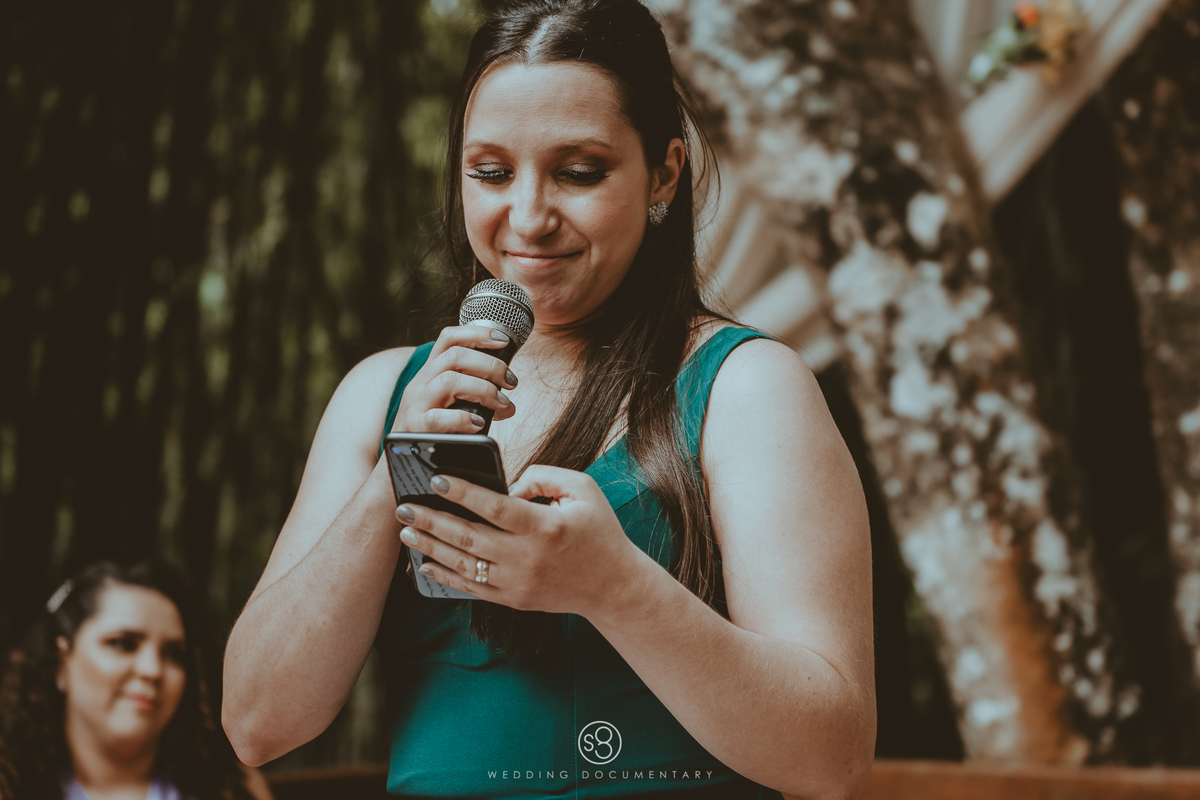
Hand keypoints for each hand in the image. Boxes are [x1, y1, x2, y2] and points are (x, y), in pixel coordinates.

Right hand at [391, 326, 518, 433]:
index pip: (449, 339)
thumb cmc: (433, 430)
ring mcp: (415, 403)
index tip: (503, 340)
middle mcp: (421, 382)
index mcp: (431, 372)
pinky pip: (438, 417)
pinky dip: (463, 419)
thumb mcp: (452, 406)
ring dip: (483, 389)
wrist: (399, 459)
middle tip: (511, 382)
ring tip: (501, 403)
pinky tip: (478, 425)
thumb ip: (478, 400)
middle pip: (455, 356)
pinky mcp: (414, 427)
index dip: (476, 333)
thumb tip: (508, 405)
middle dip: (490, 365)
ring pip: (449, 380)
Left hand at [395, 466, 643, 616]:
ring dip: (431, 547)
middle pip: (469, 538)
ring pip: (464, 565)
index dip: (462, 492)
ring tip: (406, 532)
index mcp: (544, 527)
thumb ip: (544, 476)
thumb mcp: (582, 490)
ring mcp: (517, 583)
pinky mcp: (513, 599)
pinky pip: (471, 589)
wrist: (612, 586)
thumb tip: (507, 485)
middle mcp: (526, 558)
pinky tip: (425, 563)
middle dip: (431, 521)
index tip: (435, 478)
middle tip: (403, 507)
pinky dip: (445, 576)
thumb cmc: (598, 531)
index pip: (494, 507)